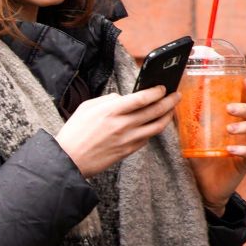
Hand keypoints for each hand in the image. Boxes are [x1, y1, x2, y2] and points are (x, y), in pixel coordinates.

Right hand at [56, 86, 178, 177]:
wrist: (70, 159)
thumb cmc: (75, 132)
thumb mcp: (87, 107)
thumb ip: (108, 100)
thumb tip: (123, 98)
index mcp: (111, 111)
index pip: (141, 98)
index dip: (156, 92)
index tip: (163, 87)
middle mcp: (123, 125)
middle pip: (154, 111)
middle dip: (169, 101)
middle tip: (176, 95)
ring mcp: (127, 139)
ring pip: (156, 127)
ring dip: (167, 116)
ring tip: (171, 110)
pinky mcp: (128, 151)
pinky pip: (147, 138)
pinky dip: (154, 129)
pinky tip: (156, 124)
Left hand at [188, 78, 245, 216]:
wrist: (203, 186)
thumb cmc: (200, 157)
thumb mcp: (191, 136)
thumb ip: (185, 120)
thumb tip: (171, 102)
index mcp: (232, 121)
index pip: (243, 101)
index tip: (244, 80)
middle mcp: (243, 131)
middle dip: (245, 107)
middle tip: (229, 109)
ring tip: (230, 129)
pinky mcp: (245, 162)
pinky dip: (242, 149)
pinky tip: (230, 150)